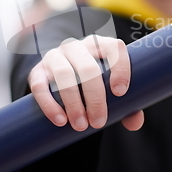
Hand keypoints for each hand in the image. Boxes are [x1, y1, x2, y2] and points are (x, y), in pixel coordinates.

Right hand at [28, 35, 143, 131]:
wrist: (59, 77)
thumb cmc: (93, 82)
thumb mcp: (109, 88)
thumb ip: (126, 105)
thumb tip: (134, 123)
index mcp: (100, 45)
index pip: (113, 47)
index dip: (119, 68)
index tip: (121, 93)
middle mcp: (77, 47)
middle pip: (88, 67)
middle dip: (95, 98)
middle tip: (99, 122)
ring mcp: (56, 56)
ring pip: (64, 74)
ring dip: (73, 103)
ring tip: (80, 126)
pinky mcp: (38, 70)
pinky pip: (40, 85)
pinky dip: (49, 104)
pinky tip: (60, 120)